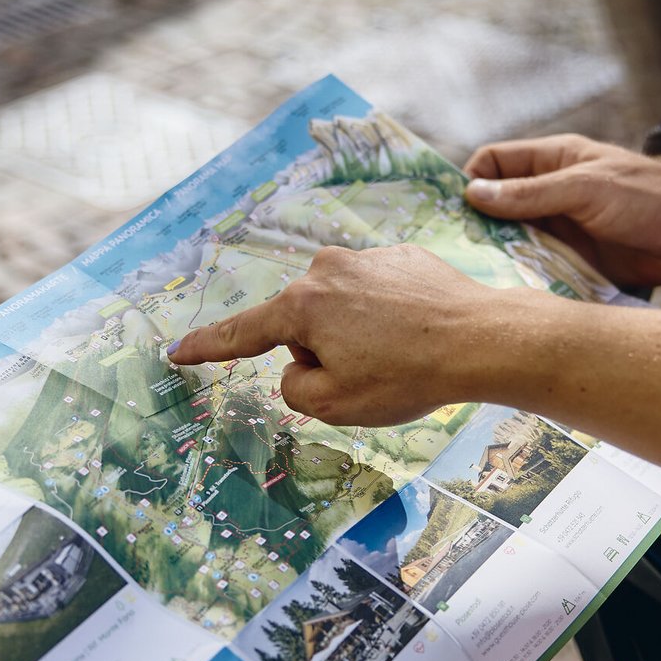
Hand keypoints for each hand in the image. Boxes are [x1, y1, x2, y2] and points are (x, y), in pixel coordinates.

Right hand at [167, 244, 504, 425]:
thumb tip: (299, 366)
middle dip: (322, 353)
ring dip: (358, 335)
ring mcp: (368, 257)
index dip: (209, 347)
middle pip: (303, 325)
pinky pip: (378, 294)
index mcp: (303, 306)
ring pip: (342, 309)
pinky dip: (389, 316)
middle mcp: (327, 270)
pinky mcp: (404, 256)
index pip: (243, 334)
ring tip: (400, 356)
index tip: (178, 351)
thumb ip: (295, 389)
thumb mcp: (335, 405)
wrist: (482, 340)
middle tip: (367, 377)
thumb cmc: (408, 376)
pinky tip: (419, 334)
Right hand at [465, 135, 660, 285]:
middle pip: (499, 208)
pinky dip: (528, 283)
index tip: (453, 211)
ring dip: (502, 260)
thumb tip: (475, 194)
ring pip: (517, 244)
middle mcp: (553, 196)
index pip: (495, 163)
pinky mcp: (579, 263)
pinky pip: (542, 272)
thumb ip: (530, 193)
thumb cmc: (649, 197)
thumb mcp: (585, 188)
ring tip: (479, 281)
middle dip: (478, 228)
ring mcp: (565, 231)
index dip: (471, 181)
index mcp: (553, 163)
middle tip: (455, 254)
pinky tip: (513, 298)